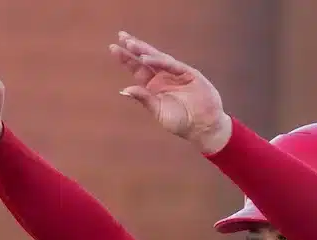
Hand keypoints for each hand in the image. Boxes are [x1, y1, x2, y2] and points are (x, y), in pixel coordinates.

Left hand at [108, 31, 231, 153]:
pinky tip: (146, 58)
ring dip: (144, 50)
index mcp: (153, 86)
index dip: (126, 59)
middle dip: (134, 47)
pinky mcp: (188, 73)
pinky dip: (159, 61)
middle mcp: (163, 77)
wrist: (203, 126)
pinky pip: (171, 65)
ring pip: (158, 58)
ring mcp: (176, 74)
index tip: (113, 48)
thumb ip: (144, 99)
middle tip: (121, 36)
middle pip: (146, 59)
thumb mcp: (158, 112)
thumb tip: (124, 90)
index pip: (137, 69)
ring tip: (130, 43)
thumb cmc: (180, 122)